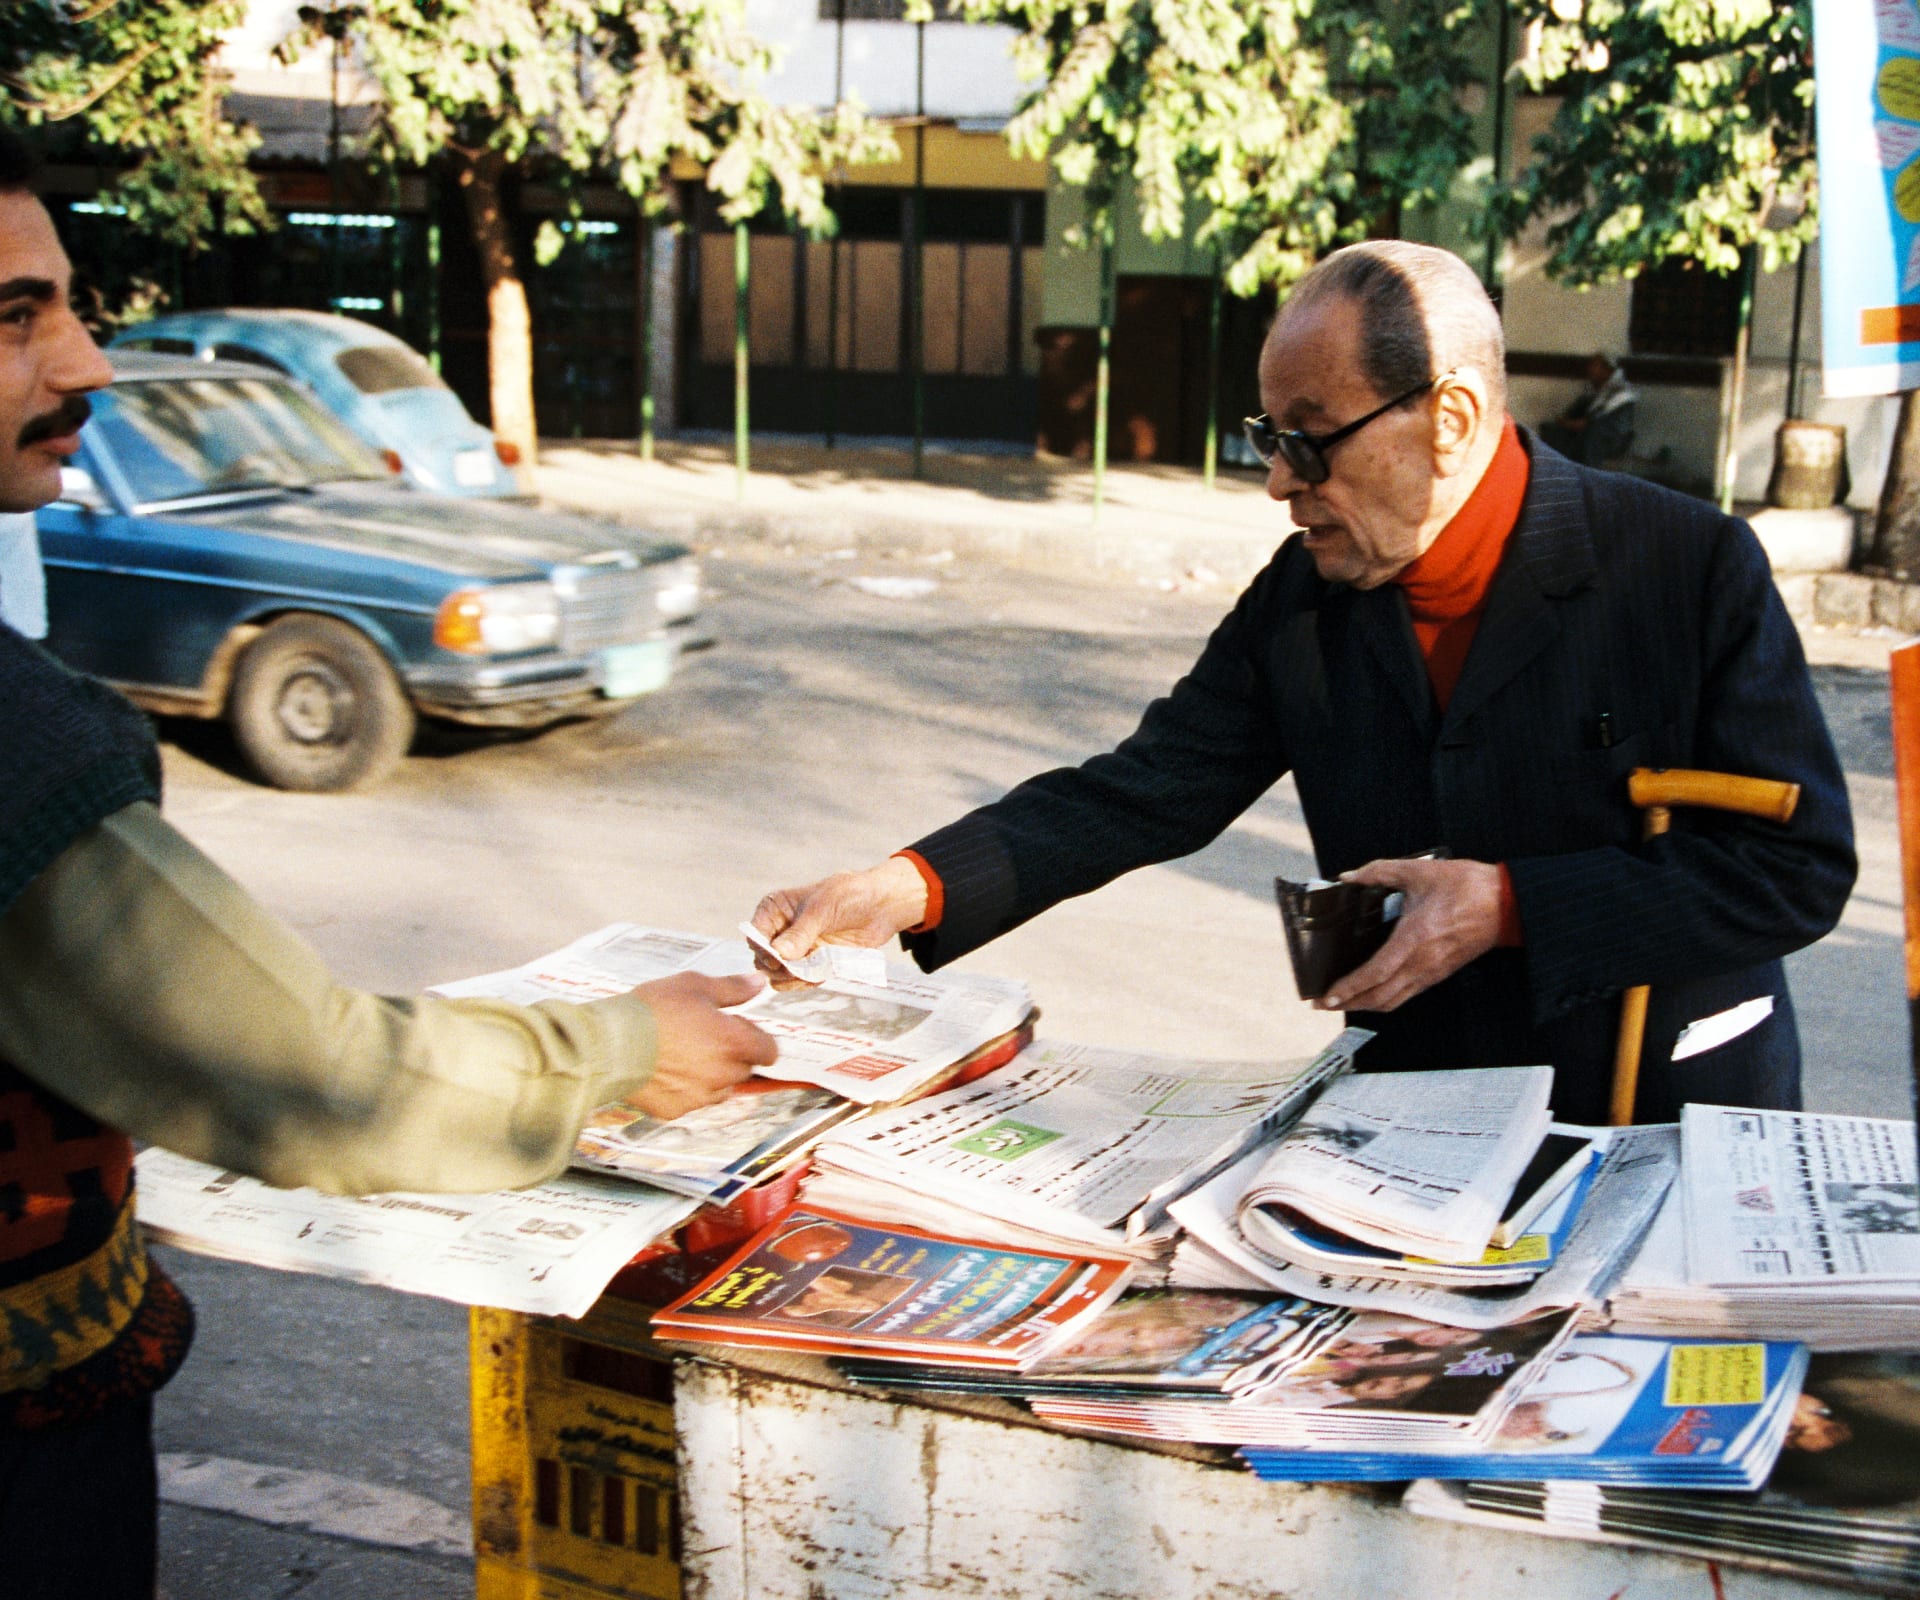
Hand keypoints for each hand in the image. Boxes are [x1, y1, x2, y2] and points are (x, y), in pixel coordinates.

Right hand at [627, 972, 777, 1119]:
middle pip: (744, 1068)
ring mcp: (700, 1096)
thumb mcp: (695, 986)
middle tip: (702, 1035)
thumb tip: (759, 983)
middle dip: (731, 1054)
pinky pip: (692, 1100)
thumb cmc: (652, 1010)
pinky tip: (665, 1069)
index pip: (769, 1051)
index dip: (756, 1038)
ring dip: (711, 1074)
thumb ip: (733, 988)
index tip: (736, 1028)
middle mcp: (723, 1074)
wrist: (609, 1044)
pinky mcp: (676, 1110)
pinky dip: (685, 1088)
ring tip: (681, 1052)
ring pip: (720, 1087)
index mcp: (734, 1043)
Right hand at [750, 858, 927, 985]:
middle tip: (796, 970)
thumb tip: (778, 954)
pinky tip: (823, 972)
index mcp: (775, 909)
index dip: (762, 950)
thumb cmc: (849, 895)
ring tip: (812, 971)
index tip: (777, 959)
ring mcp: (796, 949)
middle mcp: (781, 931)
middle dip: (777, 969)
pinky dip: (807, 982)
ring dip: (792, 979)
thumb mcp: (822, 909)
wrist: (880, 905)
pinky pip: (798, 982)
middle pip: (763, 960)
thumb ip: (801, 933)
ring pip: (778, 976)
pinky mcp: (812, 963)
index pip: (754, 934)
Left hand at [1314, 857, 1505, 1013]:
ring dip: (1365, 1005)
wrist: (1506, 904)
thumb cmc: (1468, 887)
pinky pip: (1407, 994)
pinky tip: (1372, 992)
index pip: (1375, 974)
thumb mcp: (1419, 870)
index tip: (1327, 996)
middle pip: (1379, 997)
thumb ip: (1379, 871)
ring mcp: (1432, 972)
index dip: (1349, 988)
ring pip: (1393, 1001)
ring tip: (1342, 1001)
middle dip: (1348, 1004)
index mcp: (1414, 939)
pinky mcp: (1439, 973)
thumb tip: (1350, 875)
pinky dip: (1385, 999)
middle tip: (1323, 1003)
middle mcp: (1422, 962)